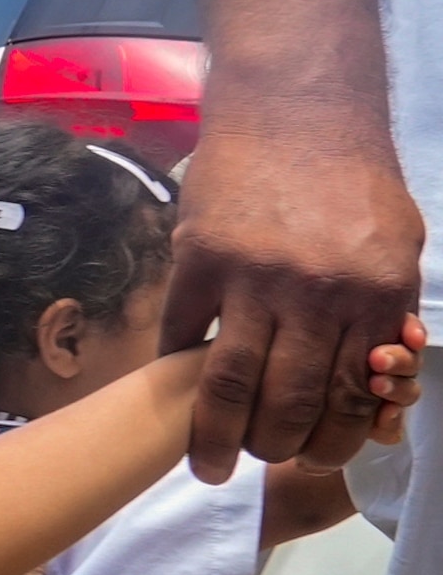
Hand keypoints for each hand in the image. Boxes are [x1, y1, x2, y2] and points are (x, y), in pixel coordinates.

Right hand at [167, 113, 426, 475]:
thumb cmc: (352, 179)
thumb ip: (387, 313)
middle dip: (275, 449)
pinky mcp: (197, 260)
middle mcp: (317, 292)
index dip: (333, 441)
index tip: (313, 459)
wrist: (296, 109)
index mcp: (376, 293)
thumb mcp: (399, 245)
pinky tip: (176, 395)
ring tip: (209, 465)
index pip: (355, 396)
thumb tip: (376, 378)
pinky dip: (176, 373)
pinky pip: (180, 335)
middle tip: (259, 462)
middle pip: (291, 402)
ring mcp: (251, 277)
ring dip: (216, 438)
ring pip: (230, 385)